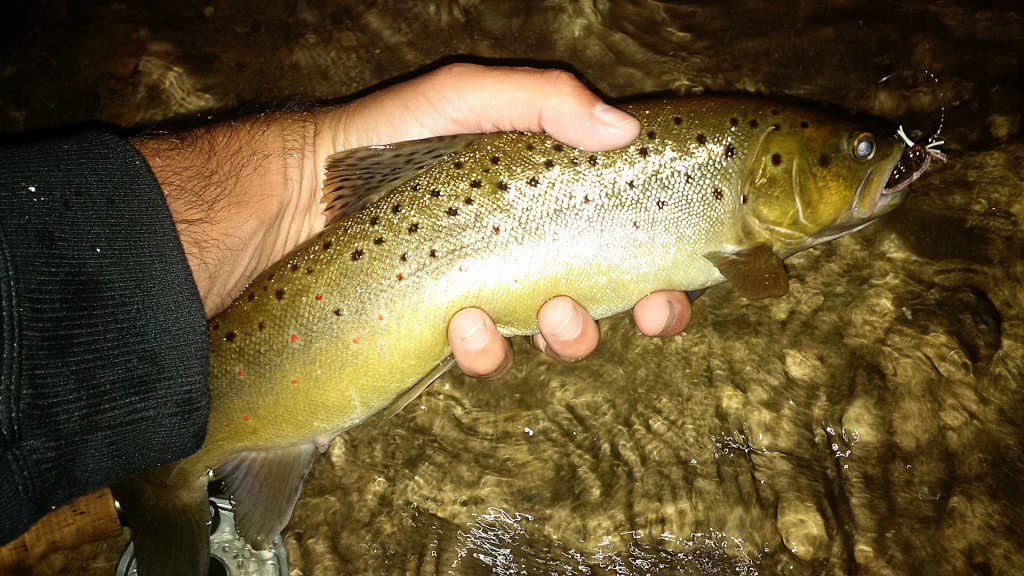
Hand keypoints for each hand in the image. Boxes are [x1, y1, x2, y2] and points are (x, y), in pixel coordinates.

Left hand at [135, 63, 690, 377]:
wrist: (295, 196)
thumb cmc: (382, 142)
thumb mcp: (461, 100)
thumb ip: (540, 100)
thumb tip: (624, 129)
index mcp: (544, 201)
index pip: (622, 239)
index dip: (660, 274)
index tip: (675, 286)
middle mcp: (525, 253)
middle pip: (607, 299)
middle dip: (633, 318)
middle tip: (634, 312)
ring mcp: (487, 299)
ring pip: (552, 340)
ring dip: (567, 337)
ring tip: (546, 314)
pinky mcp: (442, 334)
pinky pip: (485, 358)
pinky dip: (487, 348)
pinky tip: (464, 322)